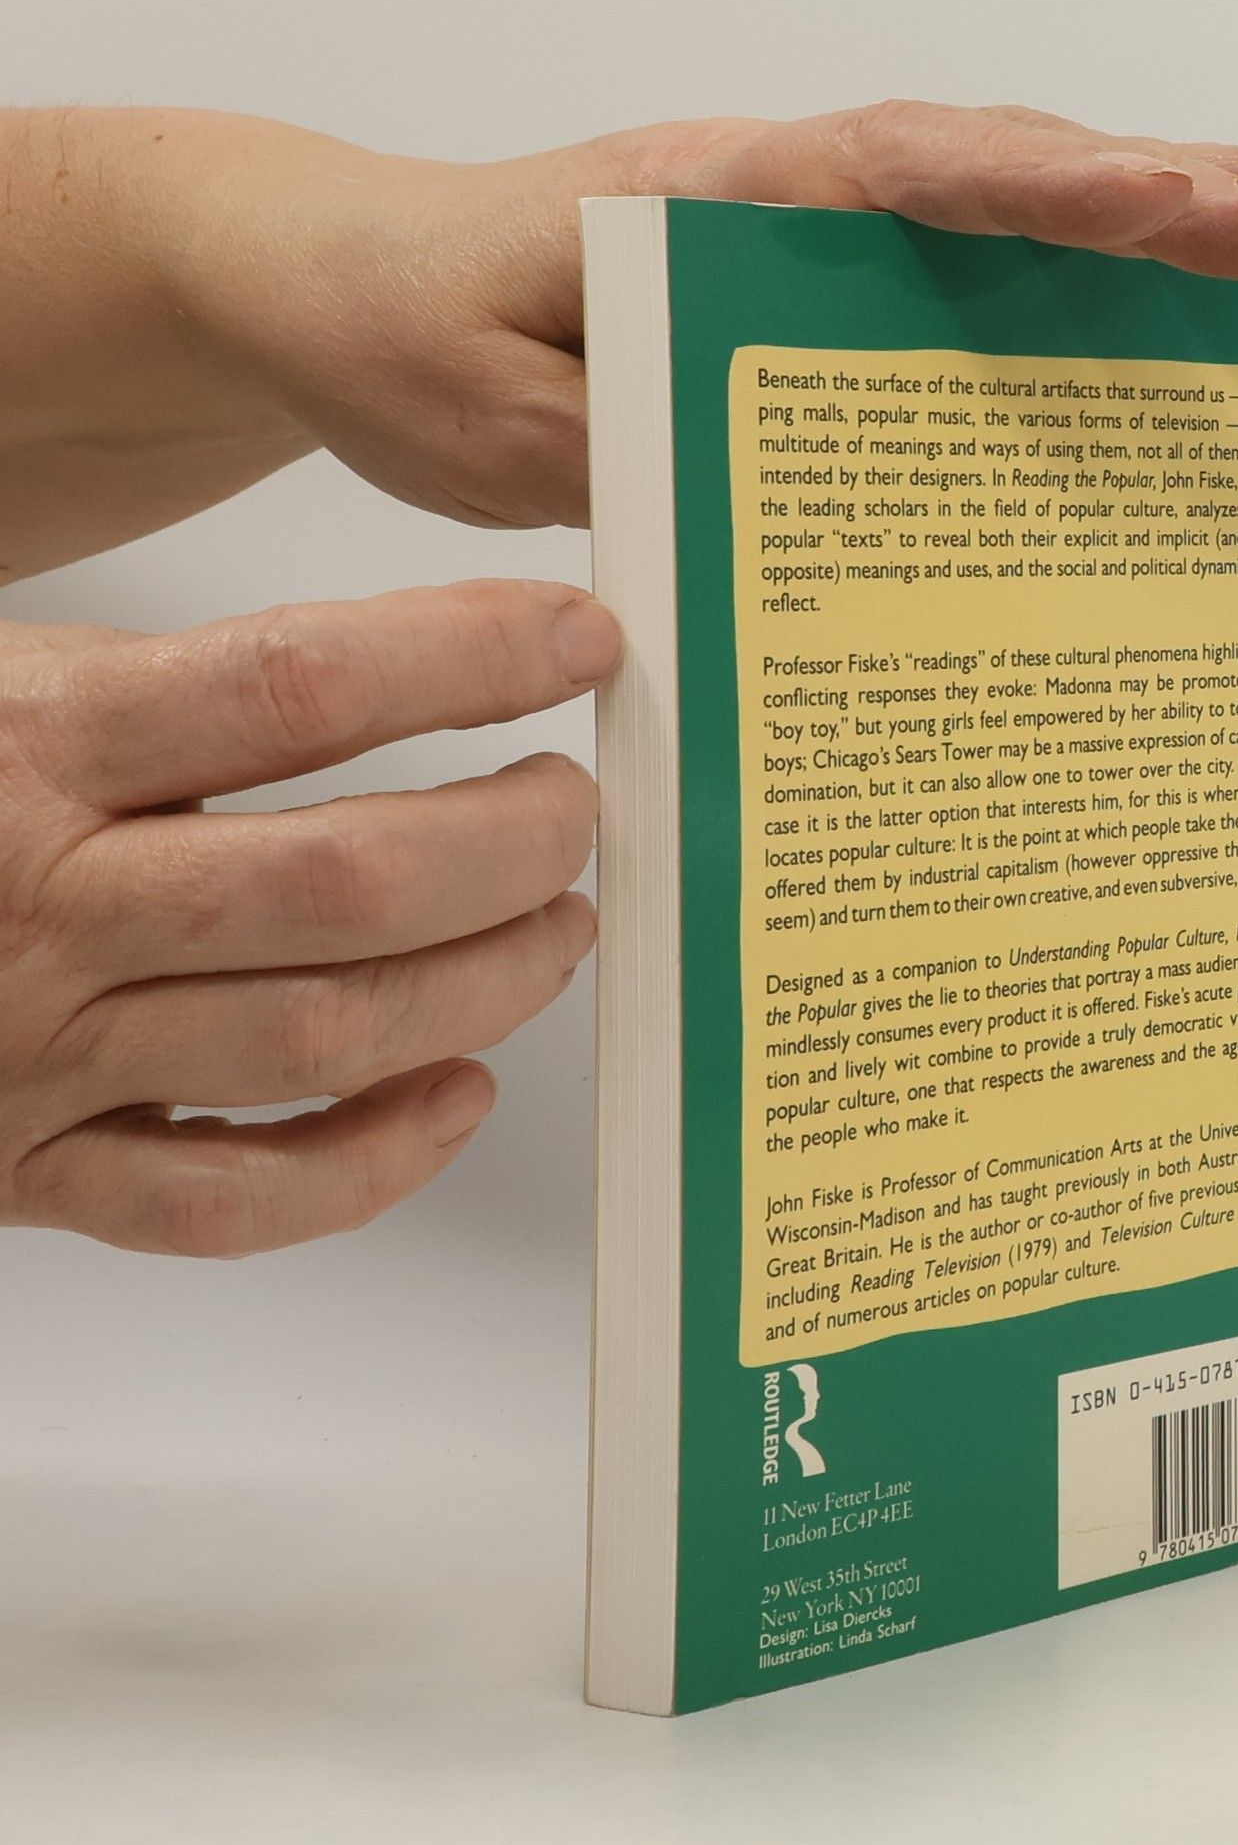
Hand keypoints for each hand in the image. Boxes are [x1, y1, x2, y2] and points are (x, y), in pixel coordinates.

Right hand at [0, 580, 618, 1254]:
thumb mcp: (3, 688)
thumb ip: (176, 684)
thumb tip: (421, 663)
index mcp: (32, 747)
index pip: (299, 685)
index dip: (469, 658)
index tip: (575, 644)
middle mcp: (47, 904)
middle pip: (346, 882)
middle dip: (510, 846)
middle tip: (574, 815)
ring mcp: (43, 1055)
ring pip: (324, 1036)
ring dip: (485, 985)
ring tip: (557, 931)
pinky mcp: (36, 1174)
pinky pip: (232, 1200)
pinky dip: (371, 1163)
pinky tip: (456, 1097)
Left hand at [161, 102, 1237, 532]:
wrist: (332, 289)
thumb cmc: (399, 332)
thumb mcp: (488, 415)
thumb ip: (626, 445)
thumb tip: (768, 508)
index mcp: (716, 206)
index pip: (920, 184)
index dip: (1066, 200)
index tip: (1205, 212)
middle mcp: (776, 200)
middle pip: (996, 175)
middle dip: (1162, 187)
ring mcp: (791, 239)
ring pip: (987, 215)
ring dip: (1136, 216)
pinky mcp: (789, 296)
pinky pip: (941, 277)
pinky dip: (1048, 277)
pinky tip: (1129, 309)